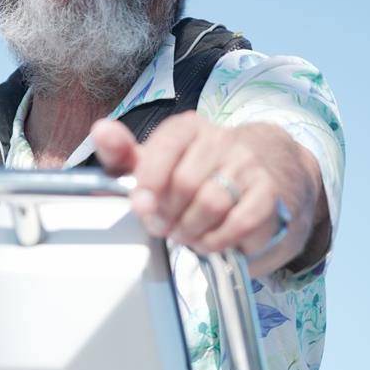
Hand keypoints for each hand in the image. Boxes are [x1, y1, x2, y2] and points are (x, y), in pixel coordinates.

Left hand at [90, 113, 329, 276]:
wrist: (258, 179)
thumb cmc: (194, 173)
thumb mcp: (155, 164)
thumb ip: (123, 154)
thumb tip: (101, 130)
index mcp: (187, 128)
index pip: (165, 146)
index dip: (149, 181)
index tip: (141, 206)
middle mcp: (221, 139)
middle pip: (184, 183)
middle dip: (167, 215)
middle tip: (162, 226)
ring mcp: (248, 165)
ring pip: (211, 204)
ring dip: (190, 230)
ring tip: (184, 233)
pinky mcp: (268, 193)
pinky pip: (238, 223)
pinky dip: (216, 241)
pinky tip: (208, 240)